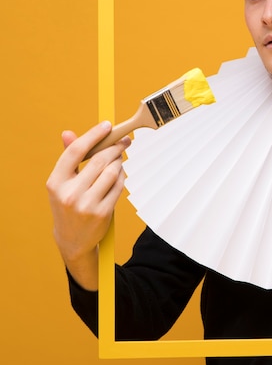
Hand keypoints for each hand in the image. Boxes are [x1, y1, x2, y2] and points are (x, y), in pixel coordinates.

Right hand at [46, 121, 129, 288]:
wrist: (72, 239)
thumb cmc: (68, 204)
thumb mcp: (62, 183)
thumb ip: (69, 158)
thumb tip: (67, 132)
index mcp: (55, 182)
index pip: (75, 151)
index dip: (93, 135)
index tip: (107, 125)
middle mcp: (69, 193)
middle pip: (98, 160)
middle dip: (114, 147)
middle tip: (123, 141)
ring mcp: (86, 205)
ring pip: (111, 172)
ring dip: (119, 162)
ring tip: (119, 159)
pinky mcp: (102, 213)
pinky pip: (118, 186)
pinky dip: (122, 176)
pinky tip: (120, 173)